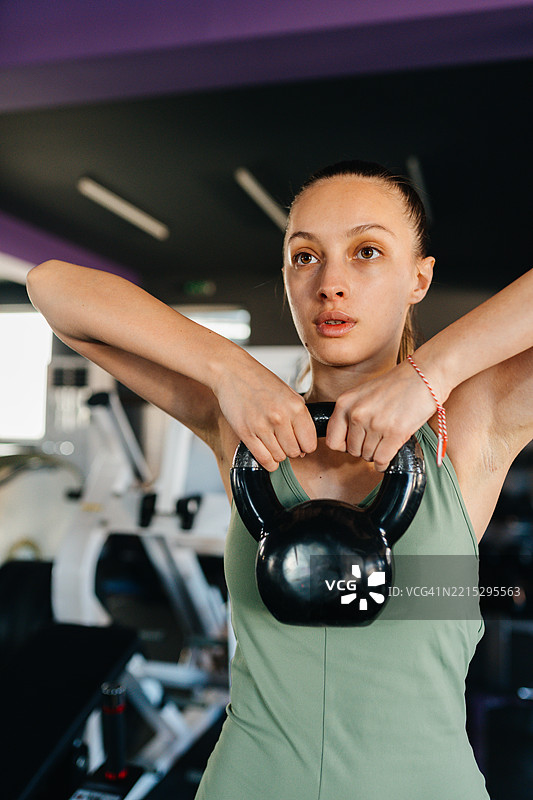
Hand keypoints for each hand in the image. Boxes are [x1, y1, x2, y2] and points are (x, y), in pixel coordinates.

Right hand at [214, 353, 316, 470]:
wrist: (232, 372)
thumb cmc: (260, 381)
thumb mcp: (288, 393)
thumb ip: (299, 418)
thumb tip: (305, 447)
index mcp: (295, 406)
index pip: (310, 443)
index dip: (305, 446)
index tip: (298, 442)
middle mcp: (280, 417)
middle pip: (294, 452)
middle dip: (290, 450)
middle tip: (283, 440)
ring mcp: (262, 426)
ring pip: (279, 457)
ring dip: (277, 454)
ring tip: (271, 440)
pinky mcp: (245, 433)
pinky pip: (264, 459)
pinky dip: (267, 461)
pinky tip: (266, 451)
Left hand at [325, 360, 437, 470]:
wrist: (423, 375)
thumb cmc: (396, 385)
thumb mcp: (363, 394)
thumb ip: (351, 414)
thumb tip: (346, 442)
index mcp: (345, 403)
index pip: (332, 440)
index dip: (344, 446)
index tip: (354, 443)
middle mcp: (357, 413)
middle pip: (352, 450)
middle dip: (364, 449)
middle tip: (376, 440)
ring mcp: (375, 423)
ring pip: (368, 456)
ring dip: (376, 454)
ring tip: (385, 441)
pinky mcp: (394, 433)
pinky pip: (381, 460)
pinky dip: (384, 463)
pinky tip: (389, 456)